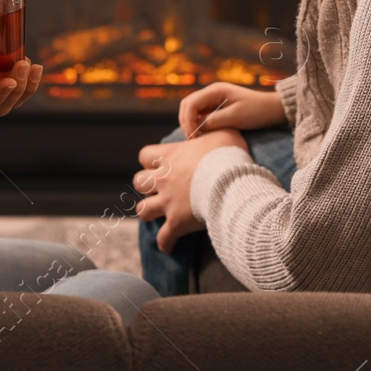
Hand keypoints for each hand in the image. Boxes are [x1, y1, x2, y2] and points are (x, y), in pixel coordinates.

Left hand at [131, 128, 247, 252]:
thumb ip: (214, 128)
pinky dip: (165, 242)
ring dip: (150, 211)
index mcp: (170, 156)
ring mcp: (168, 202)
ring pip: (143, 210)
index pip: (144, 155)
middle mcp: (163, 179)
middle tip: (160, 188)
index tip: (161, 163)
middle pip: (139, 182)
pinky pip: (163, 238)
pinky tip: (168, 246)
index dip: (151, 160)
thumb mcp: (224, 131)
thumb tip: (217, 123)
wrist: (231, 181)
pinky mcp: (177, 223)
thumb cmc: (228, 154)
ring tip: (159, 214)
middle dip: (147, 186)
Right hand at [178, 82, 285, 136]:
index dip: (188, 120)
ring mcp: (213, 100)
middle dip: (186, 122)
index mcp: (215, 90)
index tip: (193, 136)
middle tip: (191, 139)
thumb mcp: (236, 117)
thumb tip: (197, 127)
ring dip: (190, 123)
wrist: (272, 109)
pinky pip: (200, 115)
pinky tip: (201, 135)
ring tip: (195, 139)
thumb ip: (215, 120)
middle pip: (187, 105)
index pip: (191, 103)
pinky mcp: (216, 108)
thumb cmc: (256, 111)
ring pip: (192, 110)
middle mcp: (211, 93)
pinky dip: (197, 124)